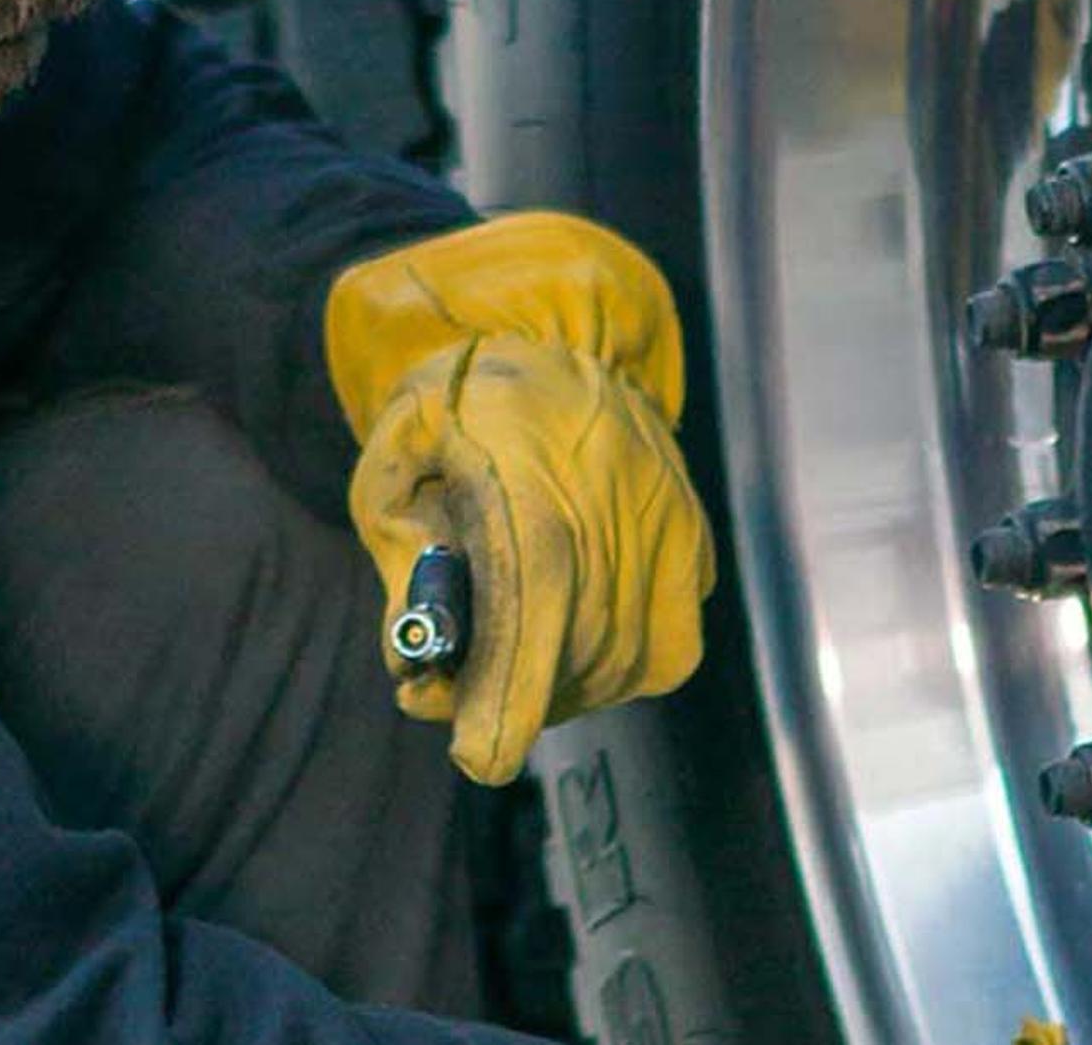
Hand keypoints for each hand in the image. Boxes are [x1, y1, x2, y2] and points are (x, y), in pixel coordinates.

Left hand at [326, 214, 716, 783]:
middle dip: (498, 698)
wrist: (556, 337)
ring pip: (609, 672)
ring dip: (547, 687)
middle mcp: (619, 514)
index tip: (478, 755)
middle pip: (567, 660)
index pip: (535, 605)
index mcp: (534, 479)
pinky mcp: (696, 561)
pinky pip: (649, 656)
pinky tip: (557, 630)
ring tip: (498, 653)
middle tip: (443, 694)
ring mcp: (671, 541)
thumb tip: (420, 670)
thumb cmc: (457, 402)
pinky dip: (596, 664)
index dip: (508, 695)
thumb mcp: (394, 461)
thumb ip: (402, 563)